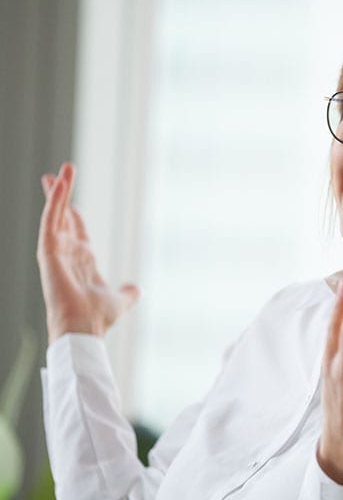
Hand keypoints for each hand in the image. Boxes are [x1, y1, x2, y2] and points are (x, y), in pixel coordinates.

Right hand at [36, 163, 139, 344]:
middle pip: (61, 218)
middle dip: (59, 196)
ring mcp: (56, 252)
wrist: (85, 329)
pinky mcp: (48, 252)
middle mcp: (67, 254)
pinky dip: (54, 202)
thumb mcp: (119, 300)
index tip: (72, 201)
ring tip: (59, 171)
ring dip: (58, 192)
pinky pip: (50, 221)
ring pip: (54, 215)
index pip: (76, 232)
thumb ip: (127, 292)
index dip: (73, 215)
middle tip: (55, 174)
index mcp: (82, 262)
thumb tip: (136, 288)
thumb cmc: (98, 318)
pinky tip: (59, 184)